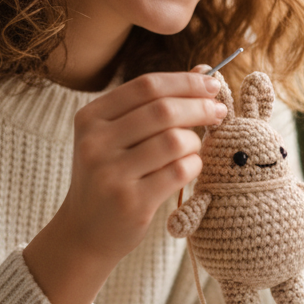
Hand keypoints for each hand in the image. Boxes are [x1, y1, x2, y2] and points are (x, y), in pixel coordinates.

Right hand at [24, 70, 226, 303]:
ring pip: (175, 141)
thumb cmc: (110, 177)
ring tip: (196, 148)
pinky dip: (194, 165)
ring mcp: (111, 173)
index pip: (146, 86)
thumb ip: (154, 104)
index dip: (185, 82)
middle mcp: (95, 142)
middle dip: (200, 107)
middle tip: (219, 111)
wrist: (84, 233)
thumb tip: (203, 71)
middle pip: (163, 110)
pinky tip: (191, 168)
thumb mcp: (117, 136)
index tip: (212, 84)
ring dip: (196, 142)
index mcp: (90, 117)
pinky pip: (179, 172)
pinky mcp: (131, 202)